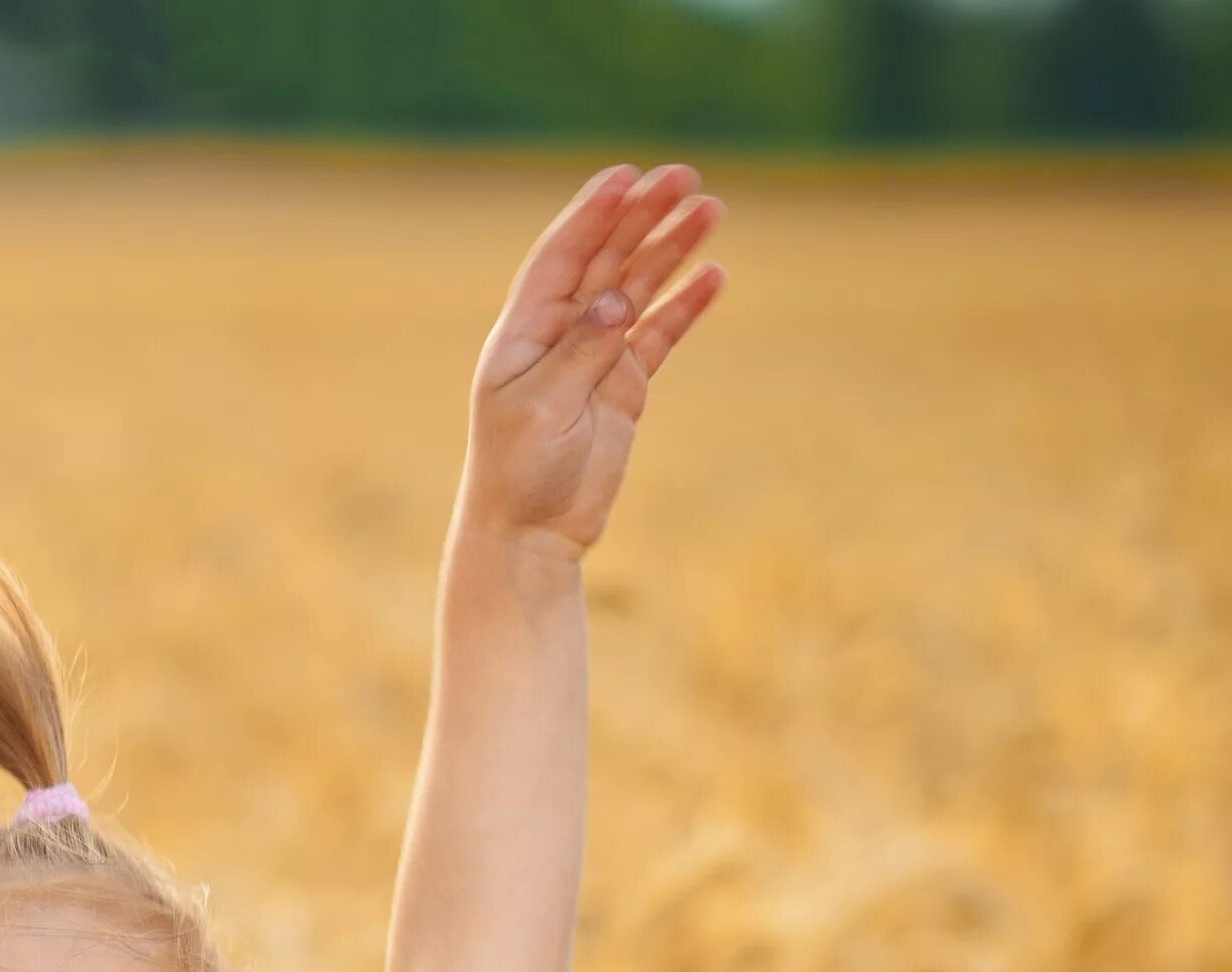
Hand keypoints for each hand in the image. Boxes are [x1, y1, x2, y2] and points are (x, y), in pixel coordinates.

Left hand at [459, 162, 725, 563]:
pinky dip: (682, 307)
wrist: (531, 535)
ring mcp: (594, 358)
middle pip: (606, 260)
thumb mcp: (544, 408)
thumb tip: (616, 300)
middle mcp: (558, 335)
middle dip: (643, 217)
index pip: (561, 256)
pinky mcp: (622, 388)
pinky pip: (657, 336)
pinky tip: (712, 276)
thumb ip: (581, 351)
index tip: (626, 177)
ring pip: (637, 290)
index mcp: (523, 332)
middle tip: (685, 177)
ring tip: (710, 210)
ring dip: (670, 250)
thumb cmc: (519, 473)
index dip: (592, 214)